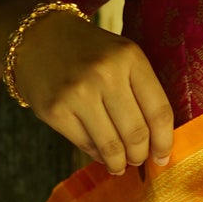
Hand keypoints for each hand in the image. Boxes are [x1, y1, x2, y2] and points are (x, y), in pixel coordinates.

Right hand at [10, 8, 174, 176]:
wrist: (37, 37)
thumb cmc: (89, 52)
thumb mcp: (122, 56)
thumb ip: (142, 91)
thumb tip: (158, 142)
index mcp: (130, 57)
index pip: (159, 111)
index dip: (165, 141)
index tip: (163, 157)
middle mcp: (104, 74)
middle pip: (136, 133)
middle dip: (141, 155)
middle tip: (139, 159)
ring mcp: (77, 93)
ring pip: (111, 146)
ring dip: (120, 162)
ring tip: (121, 164)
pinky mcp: (55, 110)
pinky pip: (85, 144)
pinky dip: (97, 155)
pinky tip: (100, 154)